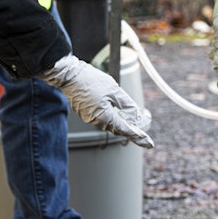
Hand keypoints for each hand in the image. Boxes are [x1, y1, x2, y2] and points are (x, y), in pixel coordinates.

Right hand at [39, 55, 153, 148]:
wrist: (68, 74)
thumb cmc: (91, 80)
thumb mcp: (114, 90)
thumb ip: (126, 105)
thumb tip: (136, 116)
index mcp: (105, 117)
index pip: (126, 130)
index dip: (139, 137)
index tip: (149, 144)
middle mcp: (97, 121)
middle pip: (118, 126)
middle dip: (130, 125)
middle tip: (143, 122)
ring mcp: (90, 117)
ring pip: (110, 121)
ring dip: (119, 117)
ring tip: (126, 109)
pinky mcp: (85, 112)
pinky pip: (101, 116)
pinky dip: (110, 113)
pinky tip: (112, 103)